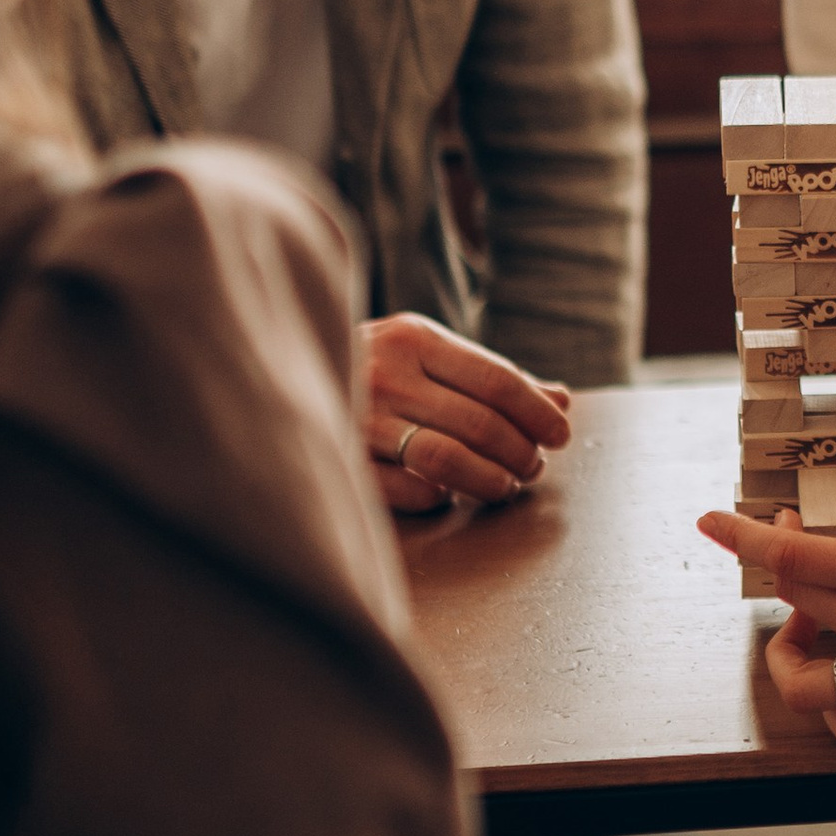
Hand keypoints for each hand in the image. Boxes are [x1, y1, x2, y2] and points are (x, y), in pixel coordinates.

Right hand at [361, 312, 572, 514]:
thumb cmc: (371, 369)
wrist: (275, 370)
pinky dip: (441, 497)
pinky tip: (448, 493)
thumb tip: (560, 399)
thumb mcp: (425, 354)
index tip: (561, 434)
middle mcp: (383, 374)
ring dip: (492, 480)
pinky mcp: (341, 462)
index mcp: (411, 338)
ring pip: (449, 461)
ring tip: (506, 485)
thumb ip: (489, 376)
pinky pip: (411, 492)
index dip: (537, 413)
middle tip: (532, 466)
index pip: (497, 379)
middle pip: (481, 423)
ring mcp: (358, 419)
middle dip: (521, 452)